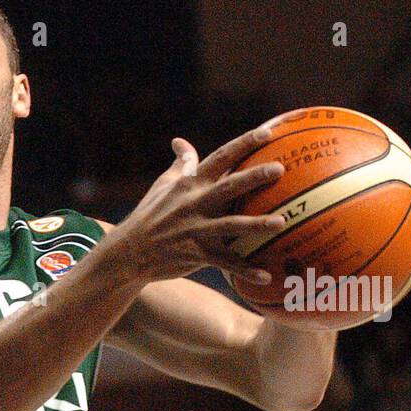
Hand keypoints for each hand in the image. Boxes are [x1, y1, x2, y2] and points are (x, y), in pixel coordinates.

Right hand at [108, 123, 287, 287]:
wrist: (128, 252)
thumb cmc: (148, 215)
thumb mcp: (162, 186)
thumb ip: (180, 164)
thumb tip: (180, 142)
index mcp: (190, 184)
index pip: (220, 158)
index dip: (243, 144)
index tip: (266, 133)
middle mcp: (194, 204)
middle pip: (229, 186)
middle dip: (254, 177)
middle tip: (279, 169)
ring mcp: (196, 230)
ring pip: (230, 225)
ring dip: (256, 224)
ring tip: (282, 222)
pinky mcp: (196, 254)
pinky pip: (225, 263)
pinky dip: (245, 270)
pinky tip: (266, 277)